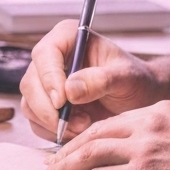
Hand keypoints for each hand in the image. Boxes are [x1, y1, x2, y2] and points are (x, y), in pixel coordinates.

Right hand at [20, 20, 160, 141]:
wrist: (140, 100)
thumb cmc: (136, 81)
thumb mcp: (126, 77)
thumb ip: (101, 80)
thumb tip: (69, 90)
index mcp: (68, 37)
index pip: (45, 54)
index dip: (49, 78)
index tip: (62, 101)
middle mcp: (52, 57)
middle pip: (30, 82)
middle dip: (49, 108)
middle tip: (76, 123)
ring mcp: (46, 82)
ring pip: (29, 104)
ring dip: (52, 122)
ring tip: (83, 126)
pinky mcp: (46, 105)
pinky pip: (36, 121)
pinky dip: (53, 131)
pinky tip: (78, 131)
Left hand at [44, 100, 169, 169]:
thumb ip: (164, 136)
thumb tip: (140, 154)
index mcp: (161, 110)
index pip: (114, 121)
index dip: (89, 135)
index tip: (75, 147)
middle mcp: (151, 123)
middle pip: (97, 133)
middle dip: (70, 149)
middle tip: (53, 162)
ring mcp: (147, 148)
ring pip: (92, 153)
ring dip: (66, 167)